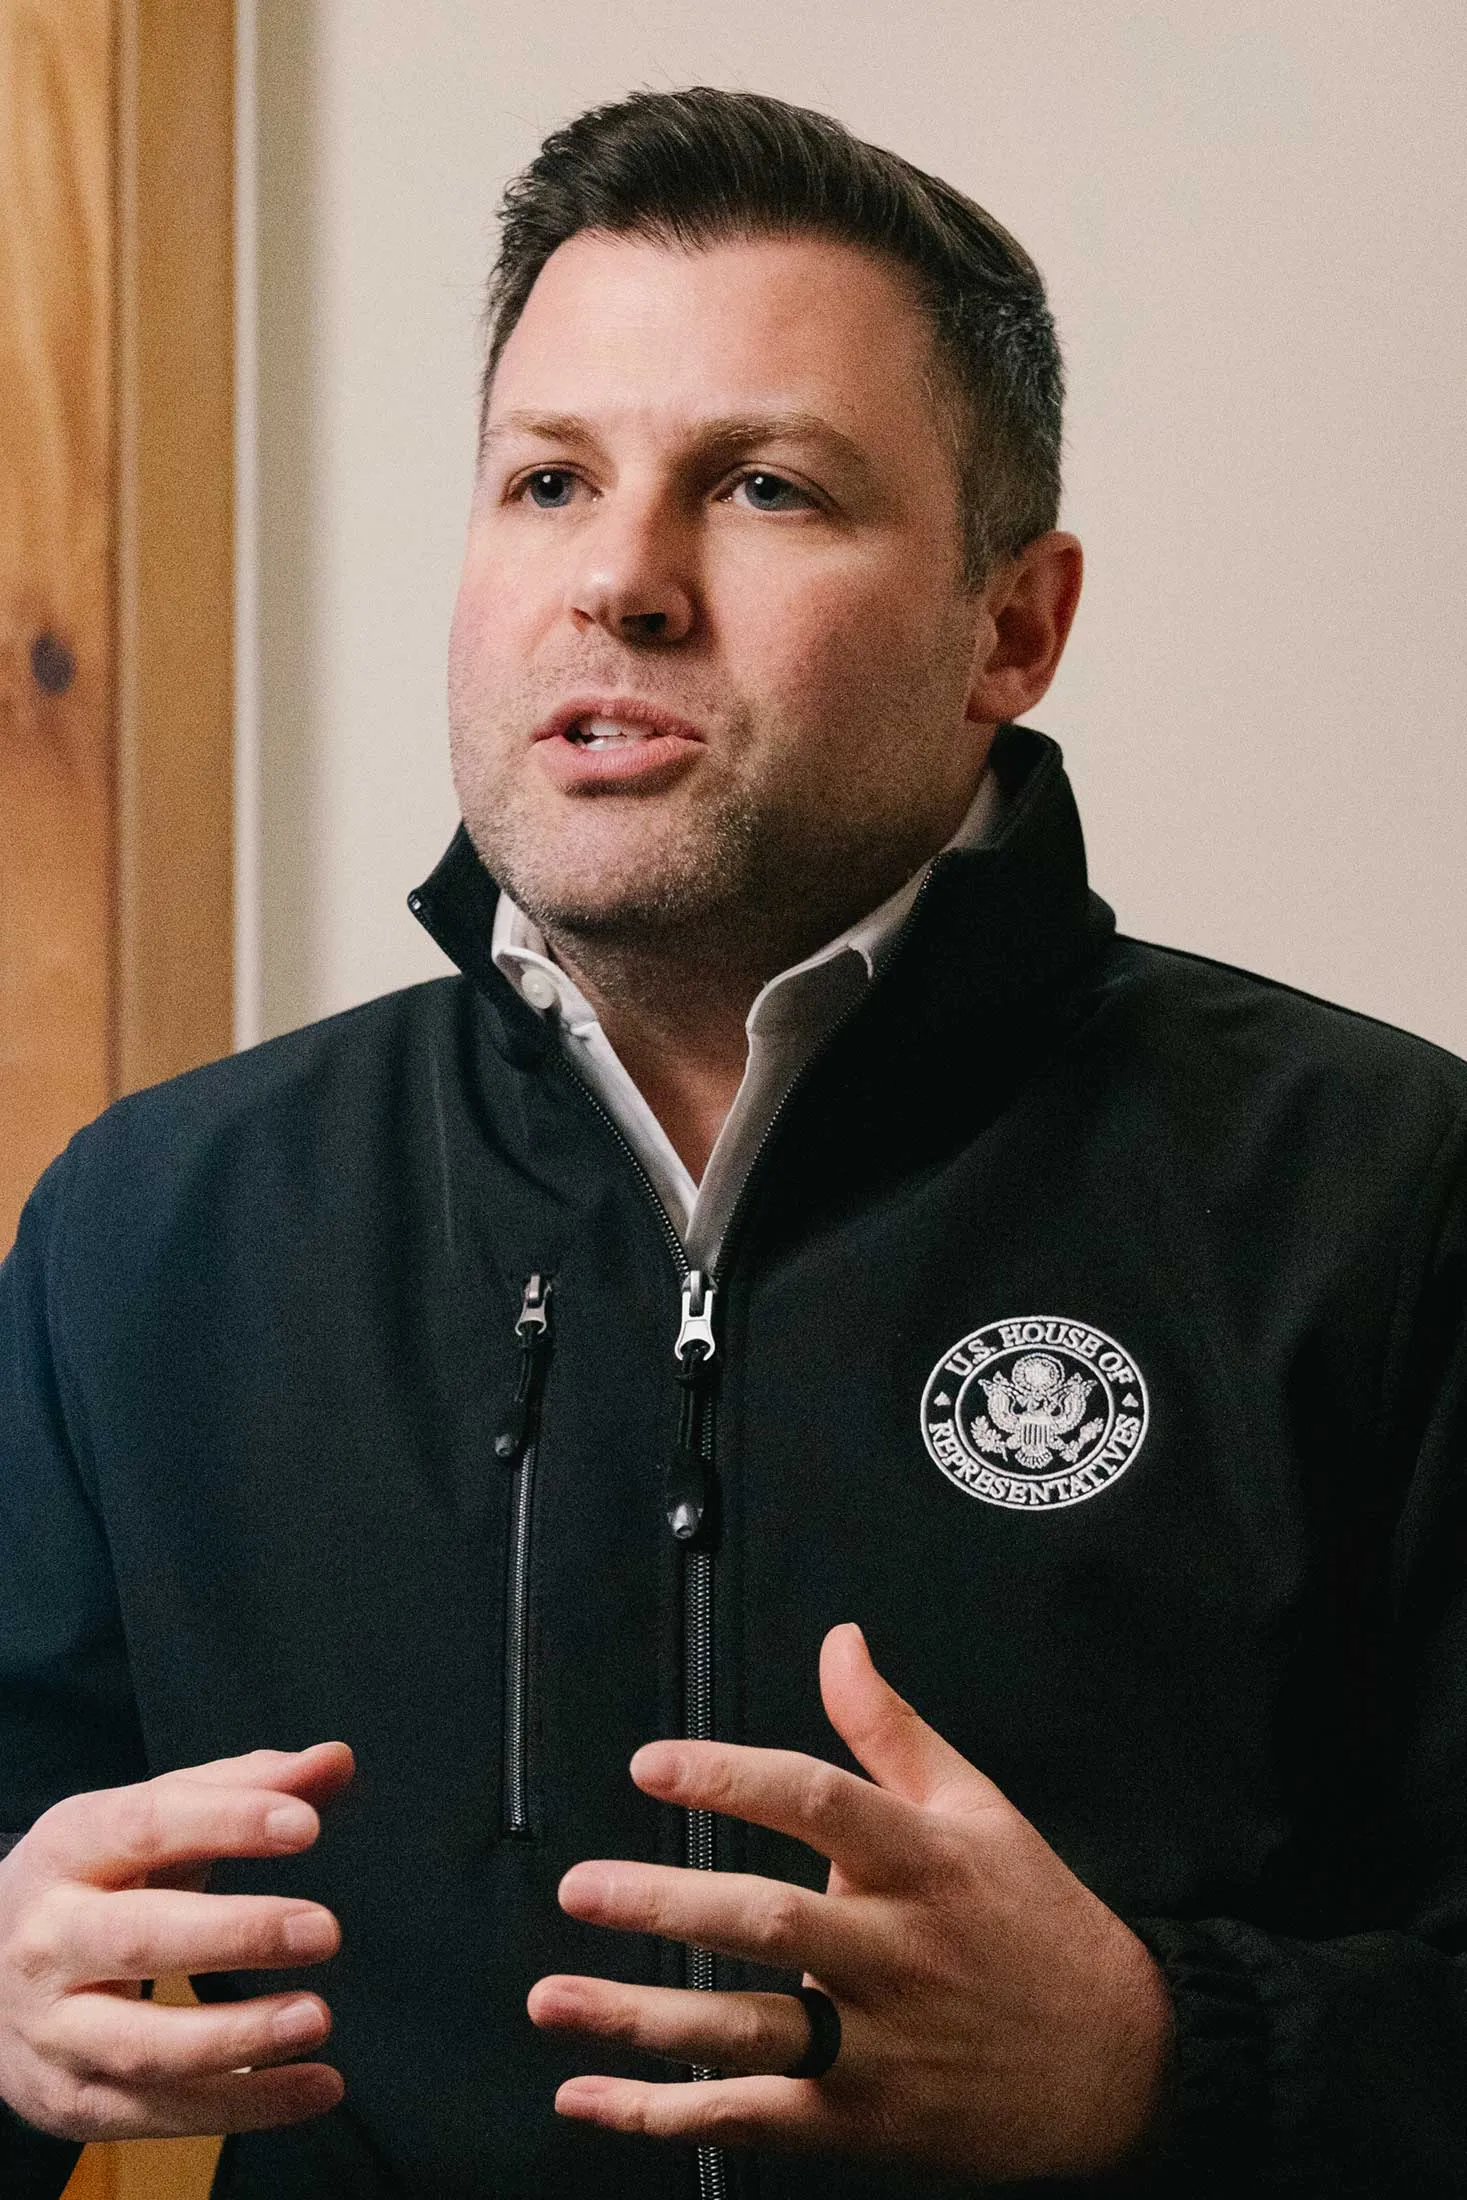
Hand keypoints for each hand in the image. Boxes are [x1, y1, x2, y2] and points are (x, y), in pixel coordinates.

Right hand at [0, 1743, 352, 2141]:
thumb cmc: (98, 1879)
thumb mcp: (153, 1821)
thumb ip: (247, 1787)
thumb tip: (335, 1760)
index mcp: (71, 1848)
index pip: (147, 1824)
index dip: (228, 1820)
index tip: (307, 1824)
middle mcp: (50, 1938)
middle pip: (140, 1938)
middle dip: (237, 1935)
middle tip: (324, 1930)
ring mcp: (54, 2029)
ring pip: (143, 2045)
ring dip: (237, 2038)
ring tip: (317, 2017)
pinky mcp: (72, 2101)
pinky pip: (161, 2113)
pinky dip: (244, 2105)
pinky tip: (315, 2085)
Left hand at [529, 1625, 1172, 2181]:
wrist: (1120, 2065)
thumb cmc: (1036, 1921)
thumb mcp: (976, 1807)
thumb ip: (890, 1727)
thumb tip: (838, 1639)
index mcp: (923, 1862)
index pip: (818, 1803)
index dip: (731, 1779)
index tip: (651, 1765)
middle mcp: (897, 1952)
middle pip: (770, 1923)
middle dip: (665, 1906)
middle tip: (579, 1890)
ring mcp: (879, 2046)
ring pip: (748, 2032)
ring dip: (641, 2020)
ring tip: (552, 1999)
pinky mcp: (864, 2121)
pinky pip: (751, 2118)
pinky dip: (664, 2113)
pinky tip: (589, 2097)